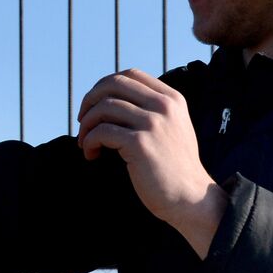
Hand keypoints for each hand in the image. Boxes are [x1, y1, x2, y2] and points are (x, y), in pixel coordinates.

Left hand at [76, 69, 227, 258]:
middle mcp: (164, 106)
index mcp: (172, 99)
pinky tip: (92, 154)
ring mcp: (153, 124)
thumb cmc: (174, 168)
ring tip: (86, 143)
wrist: (190, 198)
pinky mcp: (140, 144)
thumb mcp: (172, 128)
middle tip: (82, 122)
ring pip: (103, 108)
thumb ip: (151, 110)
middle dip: (90, 100)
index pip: (130, 74)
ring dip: (86, 125)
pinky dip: (89, 142)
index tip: (95, 105)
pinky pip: (101, 132)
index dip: (105, 86)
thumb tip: (110, 100)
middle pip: (113, 84)